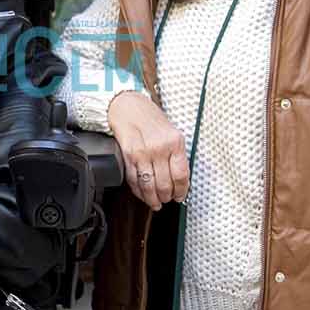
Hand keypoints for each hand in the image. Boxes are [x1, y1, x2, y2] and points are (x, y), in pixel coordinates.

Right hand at [107, 91, 188, 210]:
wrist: (128, 107)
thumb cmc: (150, 119)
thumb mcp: (172, 133)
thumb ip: (177, 155)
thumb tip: (180, 180)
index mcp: (174, 142)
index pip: (181, 175)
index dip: (181, 191)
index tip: (180, 196)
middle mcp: (159, 148)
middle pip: (164, 184)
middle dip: (167, 197)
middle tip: (167, 199)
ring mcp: (142, 153)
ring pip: (149, 186)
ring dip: (153, 199)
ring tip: (156, 202)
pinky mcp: (128, 156)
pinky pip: (134, 180)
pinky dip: (138, 191)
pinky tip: (143, 194)